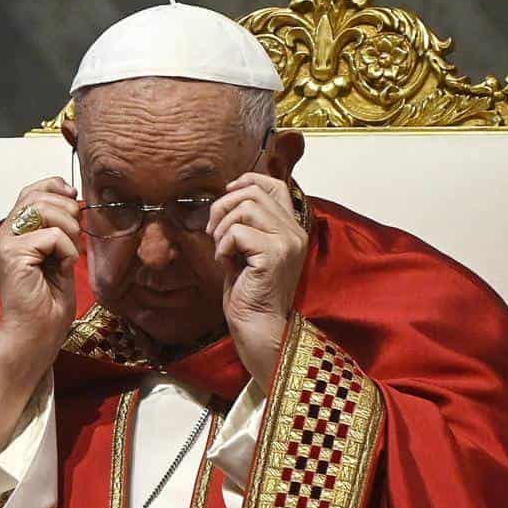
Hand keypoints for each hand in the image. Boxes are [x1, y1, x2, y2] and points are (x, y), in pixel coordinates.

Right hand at [0, 177, 81, 451]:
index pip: (30, 192)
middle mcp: (2, 237)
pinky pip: (50, 234)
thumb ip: (60, 231)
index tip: (75, 198)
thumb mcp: (58, 259)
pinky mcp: (11, 256)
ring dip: (67, 226)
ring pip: (40, 208)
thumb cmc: (47, 308)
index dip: (54, 187)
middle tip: (77, 233)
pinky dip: (66, 247)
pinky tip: (64, 266)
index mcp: (11, 236)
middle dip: (66, 207)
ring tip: (70, 251)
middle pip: (34, 194)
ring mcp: (3, 245)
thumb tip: (74, 203)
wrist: (35, 339)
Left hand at [207, 173, 307, 391]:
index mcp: (291, 228)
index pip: (275, 185)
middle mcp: (294, 231)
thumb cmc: (249, 292)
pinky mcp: (274, 255)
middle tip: (213, 232)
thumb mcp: (247, 250)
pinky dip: (223, 246)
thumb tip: (225, 197)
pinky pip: (238, 232)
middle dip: (223, 207)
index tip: (226, 193)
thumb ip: (246, 224)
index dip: (247, 181)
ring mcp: (287, 242)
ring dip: (222, 227)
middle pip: (253, 193)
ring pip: (245, 207)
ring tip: (222, 250)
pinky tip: (226, 264)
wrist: (258, 325)